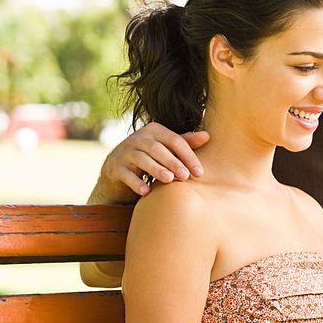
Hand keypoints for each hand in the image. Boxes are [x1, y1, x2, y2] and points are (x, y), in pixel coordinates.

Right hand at [93, 123, 209, 201]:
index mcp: (154, 131)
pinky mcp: (115, 167)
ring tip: (169, 180)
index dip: (189, 156)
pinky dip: (135, 182)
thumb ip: (185, 142)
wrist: (117, 170)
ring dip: (156, 170)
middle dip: (173, 162)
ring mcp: (125, 152)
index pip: (175, 141)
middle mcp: (138, 138)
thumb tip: (208, 135)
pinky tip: (146, 191)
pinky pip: (126, 174)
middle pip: (158, 149)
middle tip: (185, 177)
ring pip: (142, 159)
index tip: (200, 173)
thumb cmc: (150, 157)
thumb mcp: (167, 148)